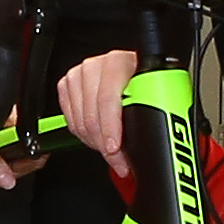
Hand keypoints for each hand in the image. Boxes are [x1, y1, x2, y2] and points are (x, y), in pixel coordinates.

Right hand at [56, 49, 139, 178]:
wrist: (134, 69)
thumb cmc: (145, 79)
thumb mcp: (154, 90)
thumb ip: (150, 109)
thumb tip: (148, 142)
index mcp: (119, 62)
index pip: (107, 99)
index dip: (110, 128)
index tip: (115, 149)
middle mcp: (96, 65)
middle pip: (91, 114)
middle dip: (104, 144)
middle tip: (118, 160)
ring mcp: (80, 74)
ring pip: (79, 120)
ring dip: (94, 141)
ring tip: (110, 149)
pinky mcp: (68, 84)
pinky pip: (70, 119)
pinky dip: (83, 134)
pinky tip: (98, 137)